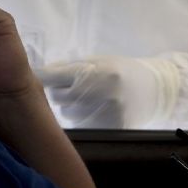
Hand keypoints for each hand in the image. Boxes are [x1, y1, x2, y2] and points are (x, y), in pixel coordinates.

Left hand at [35, 55, 171, 128]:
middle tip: (71, 87)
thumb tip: (37, 74)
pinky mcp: (112, 127)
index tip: (32, 78)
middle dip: (59, 92)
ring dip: (70, 108)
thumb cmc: (121, 70)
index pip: (53, 77)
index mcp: (93, 71)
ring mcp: (105, 112)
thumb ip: (67, 67)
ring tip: (86, 98)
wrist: (156, 88)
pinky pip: (83, 125)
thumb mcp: (96, 61)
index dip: (41, 78)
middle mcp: (98, 92)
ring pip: (68, 114)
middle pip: (57, 97)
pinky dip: (83, 119)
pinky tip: (94, 110)